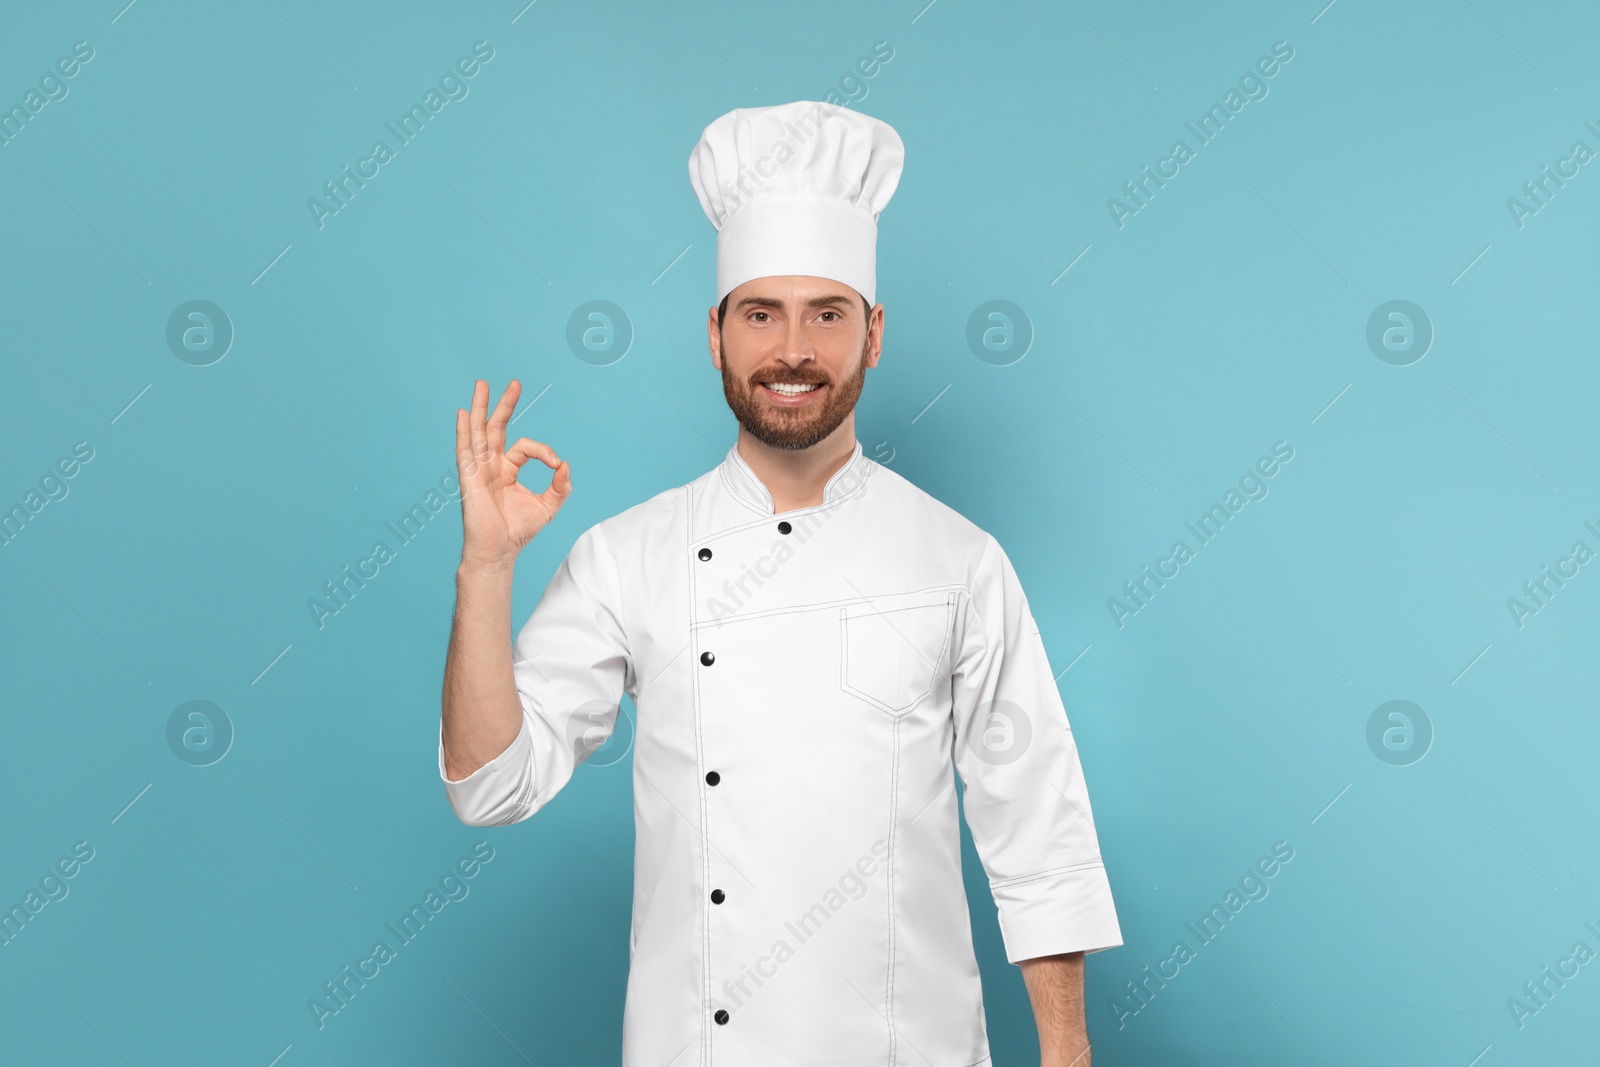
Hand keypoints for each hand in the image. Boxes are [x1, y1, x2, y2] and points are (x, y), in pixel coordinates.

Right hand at [454, 379, 570, 569]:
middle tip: (516, 383)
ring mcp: (478, 470)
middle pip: (496, 428)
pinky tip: (461, 413)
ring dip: (480, 407)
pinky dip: (463, 431)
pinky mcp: (469, 478)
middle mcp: (490, 466)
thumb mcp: (548, 506)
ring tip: (482, 383)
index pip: (525, 447)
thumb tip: (565, 465)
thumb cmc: (518, 532)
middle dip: (505, 405)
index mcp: (507, 471)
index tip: (557, 465)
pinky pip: (464, 450)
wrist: (498, 552)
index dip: (544, 451)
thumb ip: (560, 486)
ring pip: (478, 432)